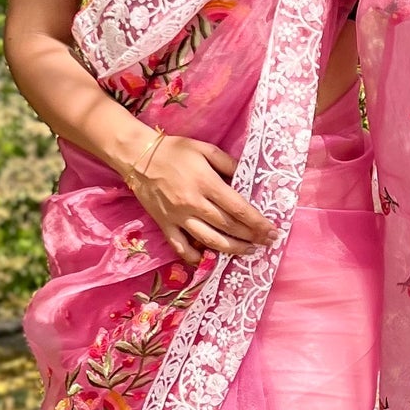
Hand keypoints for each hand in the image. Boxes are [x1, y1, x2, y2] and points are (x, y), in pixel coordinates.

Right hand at [129, 134, 276, 265]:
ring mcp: (178, 216)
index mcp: (206, 183)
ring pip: (209, 240)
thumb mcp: (205, 149)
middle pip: (228, 226)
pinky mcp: (165, 223)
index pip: (238, 208)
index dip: (258, 222)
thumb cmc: (174, 150)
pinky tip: (207, 259)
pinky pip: (180, 246)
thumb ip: (228, 164)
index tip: (272, 230)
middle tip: (267, 242)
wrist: (137, 156)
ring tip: (247, 251)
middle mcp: (194, 203)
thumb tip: (247, 179)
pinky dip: (194, 257)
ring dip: (232, 249)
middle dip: (252, 236)